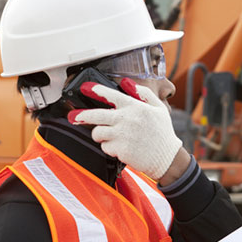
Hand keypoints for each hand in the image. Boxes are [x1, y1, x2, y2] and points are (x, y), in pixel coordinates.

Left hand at [68, 78, 182, 179]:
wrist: (167, 158)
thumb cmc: (163, 134)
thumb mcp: (159, 109)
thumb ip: (144, 94)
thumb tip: (127, 83)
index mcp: (135, 107)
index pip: (111, 95)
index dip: (95, 90)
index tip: (86, 88)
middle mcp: (126, 119)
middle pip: (95, 115)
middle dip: (81, 115)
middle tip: (74, 116)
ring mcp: (122, 135)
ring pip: (97, 132)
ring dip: (99, 134)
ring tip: (108, 136)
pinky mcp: (120, 149)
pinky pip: (105, 147)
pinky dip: (109, 148)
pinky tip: (120, 147)